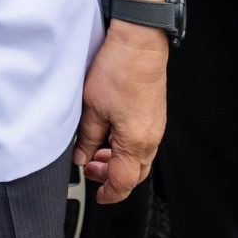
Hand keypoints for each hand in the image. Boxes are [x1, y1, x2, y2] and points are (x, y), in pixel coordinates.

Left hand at [73, 23, 168, 203]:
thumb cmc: (119, 70)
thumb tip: (82, 156)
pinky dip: (125, 144)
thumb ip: (87, 138)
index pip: (123, 183)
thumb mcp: (92, 108)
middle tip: (90, 167)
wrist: (139, 41)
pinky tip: (110, 132)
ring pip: (138, 157)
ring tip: (97, 148)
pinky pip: (142, 140)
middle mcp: (151, 138)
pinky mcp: (155, 112)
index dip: (109, 193)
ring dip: (118, 159)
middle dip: (112, 176)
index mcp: (135, 143)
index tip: (98, 196)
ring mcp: (155, 125)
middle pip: (134, 173)